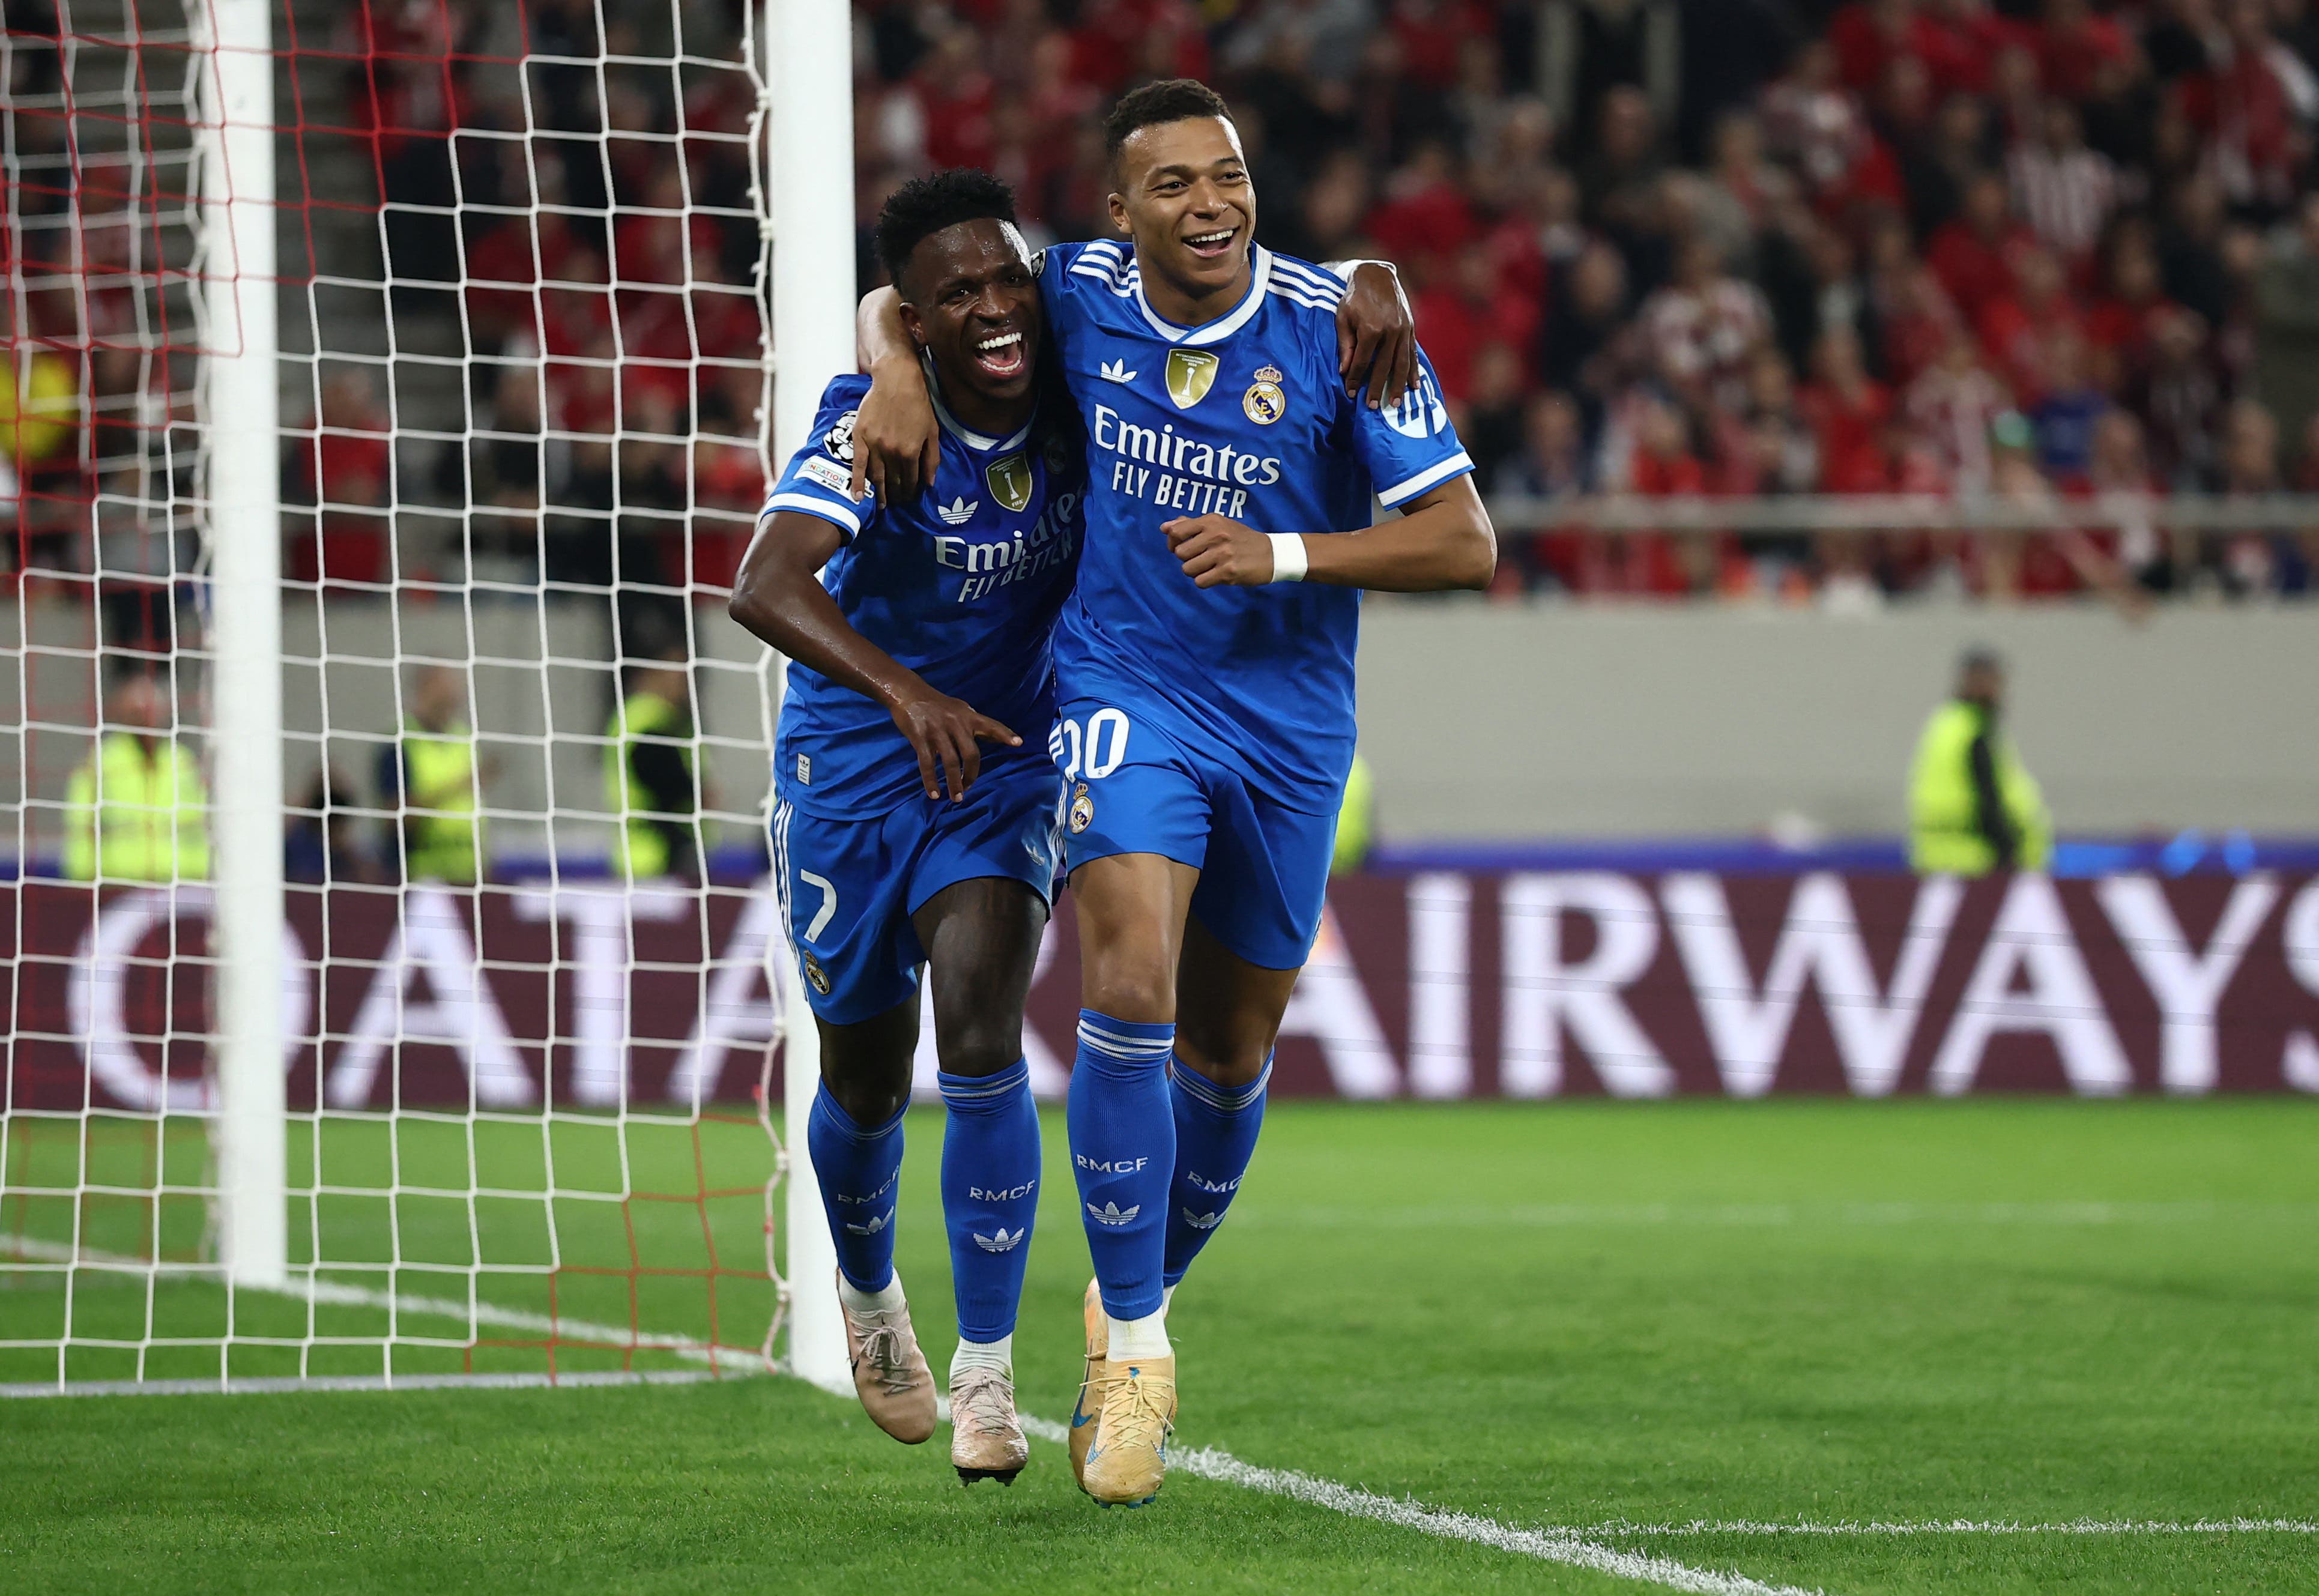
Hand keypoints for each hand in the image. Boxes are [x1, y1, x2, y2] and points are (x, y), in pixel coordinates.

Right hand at [851, 358, 939, 503]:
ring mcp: (874, 446)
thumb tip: (929, 484)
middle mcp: (892, 453)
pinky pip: (858, 466)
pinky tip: (858, 497)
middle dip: (897, 496)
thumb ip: (931, 459)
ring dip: (880, 494)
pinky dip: (858, 483)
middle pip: (894, 482)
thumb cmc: (918, 405)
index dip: (911, 492)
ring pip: (877, 478)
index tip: (910, 498)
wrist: (896, 381)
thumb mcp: (932, 432)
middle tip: (897, 503)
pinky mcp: (860, 438)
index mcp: (911, 452)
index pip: (911, 481)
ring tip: (882, 505)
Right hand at [887, 683, 1019, 801]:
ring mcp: (938, 731)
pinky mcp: (920, 737)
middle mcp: (956, 723)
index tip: (1019, 743)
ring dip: (954, 783)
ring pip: (950, 762)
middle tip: (969, 787)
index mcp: (968, 716)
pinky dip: (931, 781)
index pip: (990, 725)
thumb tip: (996, 738)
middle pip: (971, 753)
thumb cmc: (937, 704)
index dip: (1004, 734)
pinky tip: (934, 794)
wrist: (908, 692)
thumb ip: (975, 724)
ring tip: (956, 797)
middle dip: (971, 774)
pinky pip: (927, 763)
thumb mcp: (960, 709)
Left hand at [1165, 515, 1280, 587]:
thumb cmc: (1241, 539)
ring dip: (1195, 571)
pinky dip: (1205, 581)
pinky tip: (1215, 575)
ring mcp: (1222, 554)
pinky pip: (1200, 582)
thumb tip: (1164, 527)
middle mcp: (1216, 535)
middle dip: (1187, 559)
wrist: (1271, 554)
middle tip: (1200, 558)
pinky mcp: (1228, 572)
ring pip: (1188, 569)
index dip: (1172, 543)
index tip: (1180, 547)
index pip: (1176, 531)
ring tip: (1209, 567)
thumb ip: (1190, 524)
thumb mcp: (1219, 524)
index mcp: (1211, 521)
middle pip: (1180, 553)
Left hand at [1336, 262, 1416, 411]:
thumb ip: (1345, 345)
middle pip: (1383, 367)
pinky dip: (1413, 371)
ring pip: (1401, 363)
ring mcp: (1403, 330)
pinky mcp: (1411, 328)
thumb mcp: (1343, 317)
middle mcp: (1390, 331)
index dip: (1356, 379)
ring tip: (1395, 404)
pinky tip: (1414, 386)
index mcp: (1371, 329)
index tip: (1351, 394)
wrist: (1376, 274)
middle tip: (1373, 407)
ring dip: (1398, 385)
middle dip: (1377, 388)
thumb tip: (1345, 371)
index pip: (1362, 362)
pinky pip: (1413, 353)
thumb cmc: (1354, 297)